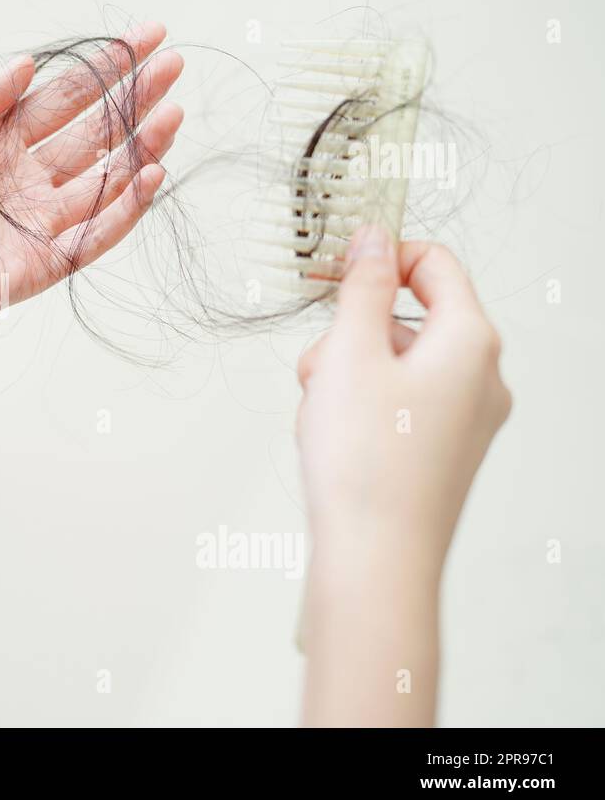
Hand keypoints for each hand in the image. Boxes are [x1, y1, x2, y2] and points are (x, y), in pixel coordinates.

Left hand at [0, 22, 183, 368]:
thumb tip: (27, 65)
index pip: (59, 100)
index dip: (102, 70)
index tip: (145, 37)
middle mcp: (17, 183)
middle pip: (90, 135)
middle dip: (133, 100)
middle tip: (176, 63)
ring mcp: (31, 225)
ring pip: (102, 182)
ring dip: (140, 148)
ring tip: (173, 112)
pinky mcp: (35, 267)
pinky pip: (91, 236)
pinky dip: (124, 210)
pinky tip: (151, 174)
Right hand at [295, 226, 510, 725]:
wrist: (375, 559)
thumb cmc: (366, 464)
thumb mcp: (349, 352)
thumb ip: (361, 287)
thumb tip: (373, 239)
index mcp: (471, 342)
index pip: (435, 264)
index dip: (381, 257)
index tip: (335, 269)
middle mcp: (482, 378)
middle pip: (412, 317)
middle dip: (353, 329)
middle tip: (317, 361)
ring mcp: (467, 419)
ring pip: (399, 363)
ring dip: (349, 370)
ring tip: (319, 409)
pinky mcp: (443, 452)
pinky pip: (400, 403)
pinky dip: (361, 405)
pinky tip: (331, 436)